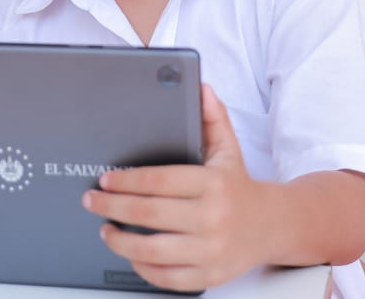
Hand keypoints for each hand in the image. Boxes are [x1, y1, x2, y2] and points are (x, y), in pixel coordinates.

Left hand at [82, 83, 268, 292]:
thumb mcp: (228, 148)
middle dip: (111, 207)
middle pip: (148, 214)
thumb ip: (211, 117)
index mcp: (213, 184)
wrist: (273, 226)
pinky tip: (130, 254)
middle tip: (91, 201)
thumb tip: (200, 86)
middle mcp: (213, 218)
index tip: (104, 179)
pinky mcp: (210, 275)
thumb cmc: (238, 186)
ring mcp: (211, 250)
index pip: (158, 181)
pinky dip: (143, 268)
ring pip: (153, 250)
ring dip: (120, 240)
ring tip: (104, 228)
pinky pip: (167, 278)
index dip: (125, 181)